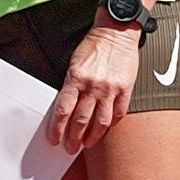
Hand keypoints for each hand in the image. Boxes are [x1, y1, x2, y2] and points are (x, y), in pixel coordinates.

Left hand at [45, 22, 139, 150]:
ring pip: (100, 122)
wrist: (116, 31)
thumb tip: (66, 109)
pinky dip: (111, 124)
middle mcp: (92, 86)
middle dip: (73, 138)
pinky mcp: (125, 89)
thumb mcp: (74, 63)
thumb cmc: (94, 46)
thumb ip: (71, 86)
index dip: (57, 128)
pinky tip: (105, 129)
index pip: (63, 110)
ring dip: (92, 137)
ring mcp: (110, 89)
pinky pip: (118, 113)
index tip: (54, 139)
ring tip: (86, 144)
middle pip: (80, 120)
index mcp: (75, 78)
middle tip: (70, 148)